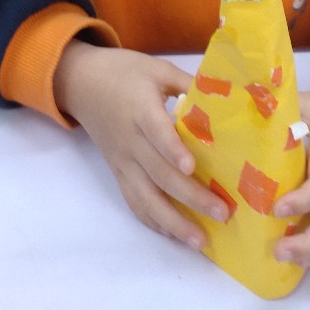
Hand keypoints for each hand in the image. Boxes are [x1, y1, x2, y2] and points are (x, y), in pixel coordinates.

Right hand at [53, 41, 229, 250]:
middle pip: (158, 174)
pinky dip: (153, 221)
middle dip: (190, 197)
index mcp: (141, 109)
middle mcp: (130, 141)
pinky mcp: (118, 172)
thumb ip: (188, 83)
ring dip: (172, 222)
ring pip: (144, 198)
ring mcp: (123, 161)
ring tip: (200, 240)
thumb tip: (227, 94)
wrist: (81, 83)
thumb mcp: (157, 69)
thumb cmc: (124, 72)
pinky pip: (133, 202)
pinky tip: (174, 234)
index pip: (156, 133)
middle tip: (222, 212)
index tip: (192, 167)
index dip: (173, 150)